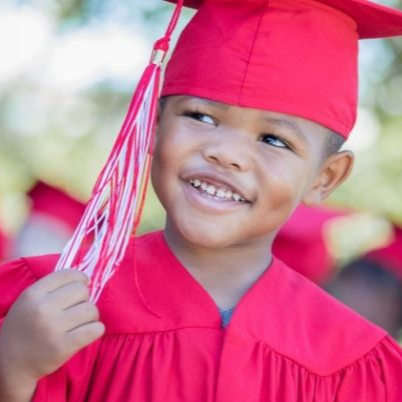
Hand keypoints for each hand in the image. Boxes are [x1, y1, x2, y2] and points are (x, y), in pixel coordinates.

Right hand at [0, 269, 104, 386]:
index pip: (68, 274)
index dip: (81, 278)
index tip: (83, 285)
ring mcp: (52, 328)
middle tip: (76, 310)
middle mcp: (42, 308)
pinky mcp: (62, 347)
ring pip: (91, 310)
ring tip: (81, 323)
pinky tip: (88, 332)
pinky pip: (95, 329)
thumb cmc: (25, 328)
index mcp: (33, 293)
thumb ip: (52, 288)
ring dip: (91, 316)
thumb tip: (85, 279)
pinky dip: (96, 330)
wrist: (8, 364)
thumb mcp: (29, 301)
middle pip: (82, 291)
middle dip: (84, 299)